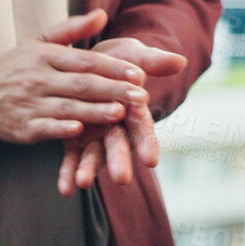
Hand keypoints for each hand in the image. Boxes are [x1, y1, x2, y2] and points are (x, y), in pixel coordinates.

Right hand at [0, 9, 149, 143]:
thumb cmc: (13, 67)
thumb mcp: (38, 41)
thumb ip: (72, 30)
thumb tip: (102, 14)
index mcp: (45, 55)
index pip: (85, 60)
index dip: (114, 67)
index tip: (139, 73)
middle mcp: (38, 78)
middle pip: (81, 84)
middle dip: (113, 90)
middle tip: (141, 95)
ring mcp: (29, 104)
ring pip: (68, 107)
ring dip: (95, 111)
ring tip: (120, 113)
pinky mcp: (22, 128)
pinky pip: (45, 128)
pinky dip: (61, 130)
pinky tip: (80, 132)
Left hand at [58, 37, 186, 194]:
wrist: (90, 63)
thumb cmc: (119, 61)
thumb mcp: (135, 56)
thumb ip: (152, 61)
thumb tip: (179, 61)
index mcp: (133, 109)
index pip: (143, 128)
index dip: (147, 143)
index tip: (151, 160)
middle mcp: (116, 127)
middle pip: (118, 145)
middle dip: (119, 161)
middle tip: (120, 178)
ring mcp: (95, 135)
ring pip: (93, 155)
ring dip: (88, 170)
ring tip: (82, 183)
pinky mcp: (75, 139)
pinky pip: (71, 158)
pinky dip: (67, 173)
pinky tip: (65, 190)